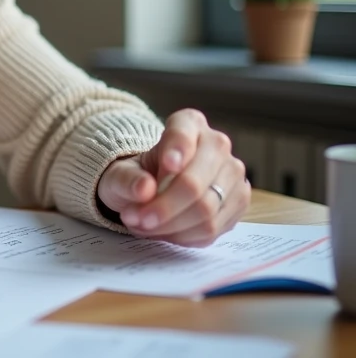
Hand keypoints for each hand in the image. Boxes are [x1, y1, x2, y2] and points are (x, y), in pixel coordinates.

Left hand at [96, 109, 250, 246]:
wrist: (155, 188)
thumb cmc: (137, 175)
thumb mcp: (120, 173)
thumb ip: (126, 179)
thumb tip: (145, 189)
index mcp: (188, 123)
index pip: (184, 132)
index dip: (177, 149)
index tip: (167, 165)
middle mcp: (217, 145)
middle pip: (194, 182)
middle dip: (163, 207)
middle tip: (134, 219)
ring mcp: (232, 174)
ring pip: (206, 209)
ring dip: (170, 225)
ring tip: (143, 226)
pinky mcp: (238, 203)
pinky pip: (213, 228)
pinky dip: (184, 235)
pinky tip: (165, 231)